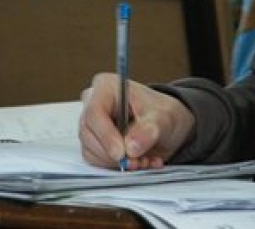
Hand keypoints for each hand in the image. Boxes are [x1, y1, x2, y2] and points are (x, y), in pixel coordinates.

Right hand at [79, 73, 195, 170]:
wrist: (166, 128)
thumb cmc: (162, 114)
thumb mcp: (164, 118)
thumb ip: (148, 130)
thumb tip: (131, 146)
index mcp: (106, 87)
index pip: (95, 112)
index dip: (106, 135)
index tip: (122, 153)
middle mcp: (93, 104)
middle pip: (89, 133)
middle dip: (113, 154)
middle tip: (138, 161)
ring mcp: (92, 125)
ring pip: (91, 150)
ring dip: (117, 163)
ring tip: (144, 160)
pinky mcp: (94, 143)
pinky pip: (96, 161)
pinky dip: (117, 167)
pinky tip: (138, 162)